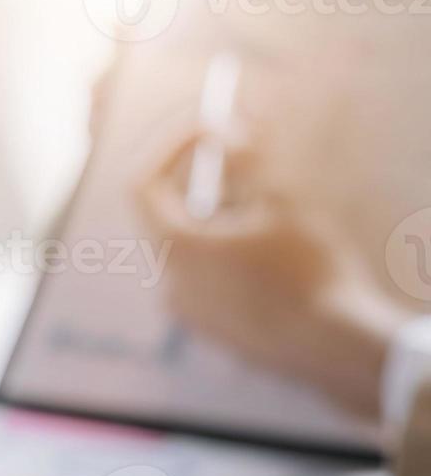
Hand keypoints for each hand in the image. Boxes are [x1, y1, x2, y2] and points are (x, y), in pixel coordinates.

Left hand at [139, 132, 409, 417]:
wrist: (332, 345)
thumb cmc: (308, 270)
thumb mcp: (281, 201)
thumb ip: (245, 163)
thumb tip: (225, 138)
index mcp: (173, 249)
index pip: (142, 185)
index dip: (171, 148)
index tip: (209, 129)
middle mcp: (167, 282)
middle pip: (171, 213)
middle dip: (207, 181)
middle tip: (246, 155)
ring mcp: (187, 311)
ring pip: (194, 247)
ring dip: (222, 218)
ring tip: (268, 211)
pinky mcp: (210, 329)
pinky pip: (210, 279)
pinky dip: (230, 254)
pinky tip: (273, 256)